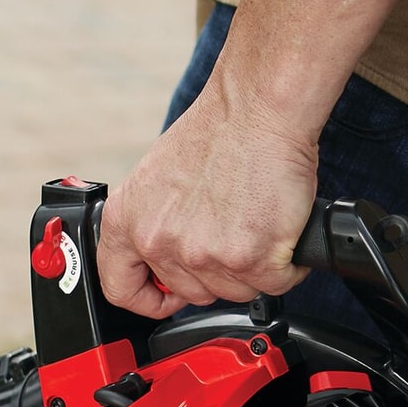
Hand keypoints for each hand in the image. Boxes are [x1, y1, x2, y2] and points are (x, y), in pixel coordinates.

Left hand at [96, 0, 399, 319]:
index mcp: (126, 223)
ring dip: (254, 268)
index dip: (148, 299)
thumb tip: (160, 261)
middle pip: (193, 293)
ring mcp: (204, 254)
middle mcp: (159, 242)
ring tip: (255, 222)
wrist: (258, 108)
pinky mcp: (251, 257)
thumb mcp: (155, 181)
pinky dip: (287, 265)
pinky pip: (275, 284)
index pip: (120, 288)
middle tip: (233, 233)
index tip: (167, 295)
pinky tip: (281, 230)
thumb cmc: (217, 133)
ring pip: (236, 291)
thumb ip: (153, 225)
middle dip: (217, 272)